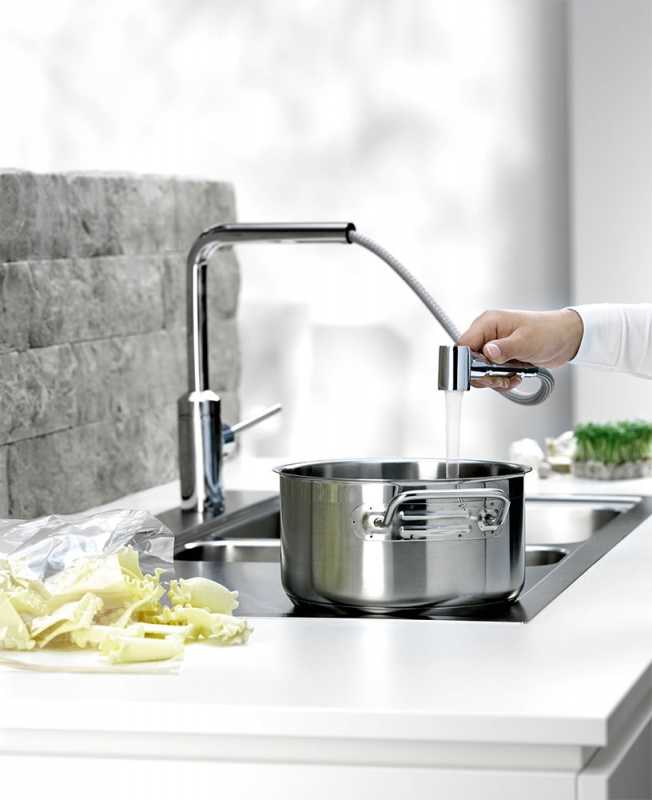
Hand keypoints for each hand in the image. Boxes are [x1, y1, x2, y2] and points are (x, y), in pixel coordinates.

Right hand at [457, 308, 583, 389]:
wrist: (566, 338)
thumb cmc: (549, 331)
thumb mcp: (526, 341)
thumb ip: (505, 348)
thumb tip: (487, 352)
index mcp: (488, 323)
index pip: (464, 345)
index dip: (467, 362)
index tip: (480, 373)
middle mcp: (487, 334)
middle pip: (469, 361)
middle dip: (484, 375)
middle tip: (501, 379)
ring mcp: (493, 346)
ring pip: (479, 370)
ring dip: (494, 379)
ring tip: (511, 378)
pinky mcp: (499, 356)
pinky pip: (490, 373)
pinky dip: (501, 380)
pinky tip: (514, 377)